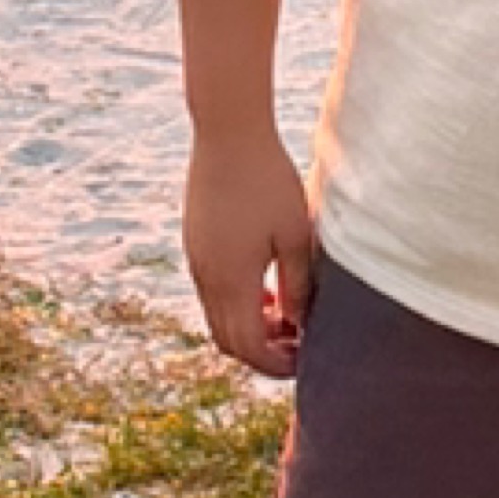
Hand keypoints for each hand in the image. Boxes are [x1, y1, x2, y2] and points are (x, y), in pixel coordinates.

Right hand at [183, 124, 317, 375]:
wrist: (228, 134)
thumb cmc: (269, 180)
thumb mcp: (295, 236)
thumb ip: (297, 285)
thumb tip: (299, 323)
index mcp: (232, 281)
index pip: (248, 347)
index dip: (275, 364)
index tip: (303, 360)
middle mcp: (206, 277)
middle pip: (228, 340)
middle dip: (261, 351)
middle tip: (296, 343)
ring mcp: (196, 260)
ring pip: (217, 316)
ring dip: (248, 326)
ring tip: (284, 313)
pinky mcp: (195, 242)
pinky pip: (211, 291)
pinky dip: (237, 303)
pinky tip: (264, 284)